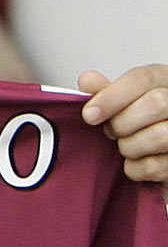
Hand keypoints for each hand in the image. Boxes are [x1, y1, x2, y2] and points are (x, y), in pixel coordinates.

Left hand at [79, 64, 167, 181]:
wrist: (155, 150)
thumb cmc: (138, 120)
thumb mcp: (123, 100)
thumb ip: (105, 91)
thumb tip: (87, 81)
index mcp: (163, 80)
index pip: (142, 78)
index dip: (111, 97)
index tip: (89, 115)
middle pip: (156, 103)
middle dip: (121, 123)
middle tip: (109, 132)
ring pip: (160, 136)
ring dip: (128, 146)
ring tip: (124, 145)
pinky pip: (155, 166)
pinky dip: (135, 168)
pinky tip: (134, 162)